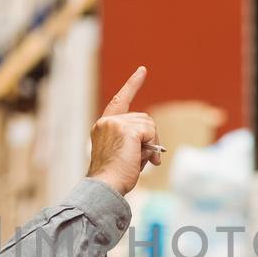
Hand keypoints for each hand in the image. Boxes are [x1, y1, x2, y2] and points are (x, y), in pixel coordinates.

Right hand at [87, 66, 161, 197]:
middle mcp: (107, 122)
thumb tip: (154, 141)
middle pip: (143, 118)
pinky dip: (152, 145)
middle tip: (151, 159)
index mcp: (103, 127)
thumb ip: (134, 141)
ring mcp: (115, 123)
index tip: (142, 70)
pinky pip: (150, 132)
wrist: (106, 186)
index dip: (132, 85)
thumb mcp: (123, 154)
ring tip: (144, 162)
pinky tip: (144, 158)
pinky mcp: (126, 129)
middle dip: (151, 137)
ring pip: (149, 125)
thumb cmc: (114, 178)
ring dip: (152, 143)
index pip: (119, 101)